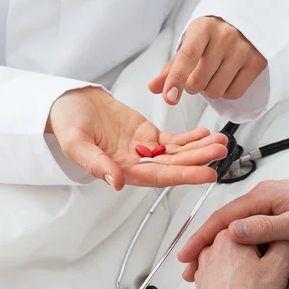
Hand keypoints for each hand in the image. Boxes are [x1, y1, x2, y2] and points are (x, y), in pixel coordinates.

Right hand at [46, 87, 227, 189]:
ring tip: (221, 142)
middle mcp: (137, 164)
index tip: (207, 174)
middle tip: (221, 151)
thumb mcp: (75, 143)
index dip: (184, 175)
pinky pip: (172, 139)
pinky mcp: (147, 134)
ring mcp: (144, 149)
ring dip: (200, 148)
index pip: (159, 176)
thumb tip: (117, 183)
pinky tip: (205, 133)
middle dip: (199, 159)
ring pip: (177, 152)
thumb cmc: (67, 124)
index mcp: (122, 170)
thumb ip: (96, 164)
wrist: (68, 104)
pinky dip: (190, 137)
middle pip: (174, 164)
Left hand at [148, 16, 266, 103]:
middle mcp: (225, 37)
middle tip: (197, 75)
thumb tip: (153, 88)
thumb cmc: (213, 34)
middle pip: (199, 81)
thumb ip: (172, 67)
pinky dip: (226, 92)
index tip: (170, 97)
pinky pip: (234, 93)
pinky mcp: (257, 62)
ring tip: (213, 74)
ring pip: (216, 91)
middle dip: (192, 86)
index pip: (187, 57)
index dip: (176, 79)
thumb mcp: (191, 42)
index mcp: (203, 27)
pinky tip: (226, 78)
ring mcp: (243, 50)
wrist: (247, 18)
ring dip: (209, 90)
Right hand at [179, 176, 288, 280]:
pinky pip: (249, 222)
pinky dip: (234, 237)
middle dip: (204, 242)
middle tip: (190, 264)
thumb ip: (265, 228)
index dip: (202, 237)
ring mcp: (270, 200)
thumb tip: (233, 232)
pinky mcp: (278, 208)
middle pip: (225, 219)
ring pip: (235, 222)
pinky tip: (230, 249)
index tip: (187, 254)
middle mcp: (263, 195)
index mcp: (264, 196)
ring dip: (217, 241)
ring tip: (204, 261)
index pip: (223, 217)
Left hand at [194, 230, 288, 288]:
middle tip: (265, 267)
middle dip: (252, 250)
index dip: (266, 237)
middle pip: (237, 239)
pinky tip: (239, 288)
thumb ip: (284, 240)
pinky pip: (217, 272)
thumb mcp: (279, 265)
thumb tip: (285, 232)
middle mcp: (211, 247)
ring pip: (226, 255)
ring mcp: (202, 266)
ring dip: (239, 263)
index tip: (272, 250)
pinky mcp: (200, 283)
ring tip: (253, 281)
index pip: (251, 225)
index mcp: (229, 235)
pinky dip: (228, 277)